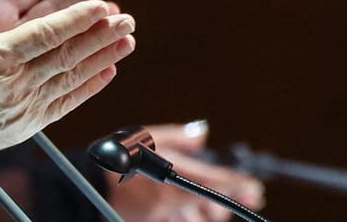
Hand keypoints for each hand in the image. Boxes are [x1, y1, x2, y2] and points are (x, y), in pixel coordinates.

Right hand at [0, 0, 135, 154]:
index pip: (45, 33)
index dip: (77, 19)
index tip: (101, 6)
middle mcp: (13, 82)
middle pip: (66, 54)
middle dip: (99, 34)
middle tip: (127, 19)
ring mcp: (22, 106)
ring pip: (71, 78)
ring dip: (101, 58)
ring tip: (126, 41)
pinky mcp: (25, 125)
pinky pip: (64, 104)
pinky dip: (87, 88)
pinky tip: (105, 73)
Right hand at [108, 122, 265, 221]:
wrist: (92, 183)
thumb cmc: (118, 156)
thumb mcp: (145, 136)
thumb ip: (178, 137)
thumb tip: (202, 133)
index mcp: (171, 174)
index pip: (214, 181)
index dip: (238, 185)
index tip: (254, 188)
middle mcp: (171, 198)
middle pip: (212, 206)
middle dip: (223, 202)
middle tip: (228, 195)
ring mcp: (164, 214)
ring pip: (198, 219)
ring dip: (205, 212)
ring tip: (201, 203)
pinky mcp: (157, 221)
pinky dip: (186, 216)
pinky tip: (182, 209)